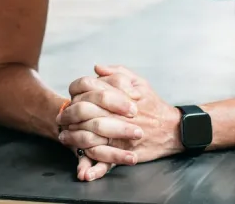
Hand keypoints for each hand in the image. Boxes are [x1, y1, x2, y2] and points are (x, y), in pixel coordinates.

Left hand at [58, 65, 182, 180]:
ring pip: (89, 134)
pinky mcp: (124, 151)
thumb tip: (96, 68)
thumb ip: (117, 73)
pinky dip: (91, 165)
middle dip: (69, 114)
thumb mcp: (139, 82)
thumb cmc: (154, 104)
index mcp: (120, 93)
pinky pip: (103, 158)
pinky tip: (81, 166)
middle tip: (61, 119)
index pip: (89, 88)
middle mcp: (118, 112)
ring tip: (65, 136)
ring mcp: (120, 133)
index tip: (71, 97)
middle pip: (84, 110)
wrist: (173, 129)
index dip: (75, 92)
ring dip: (73, 136)